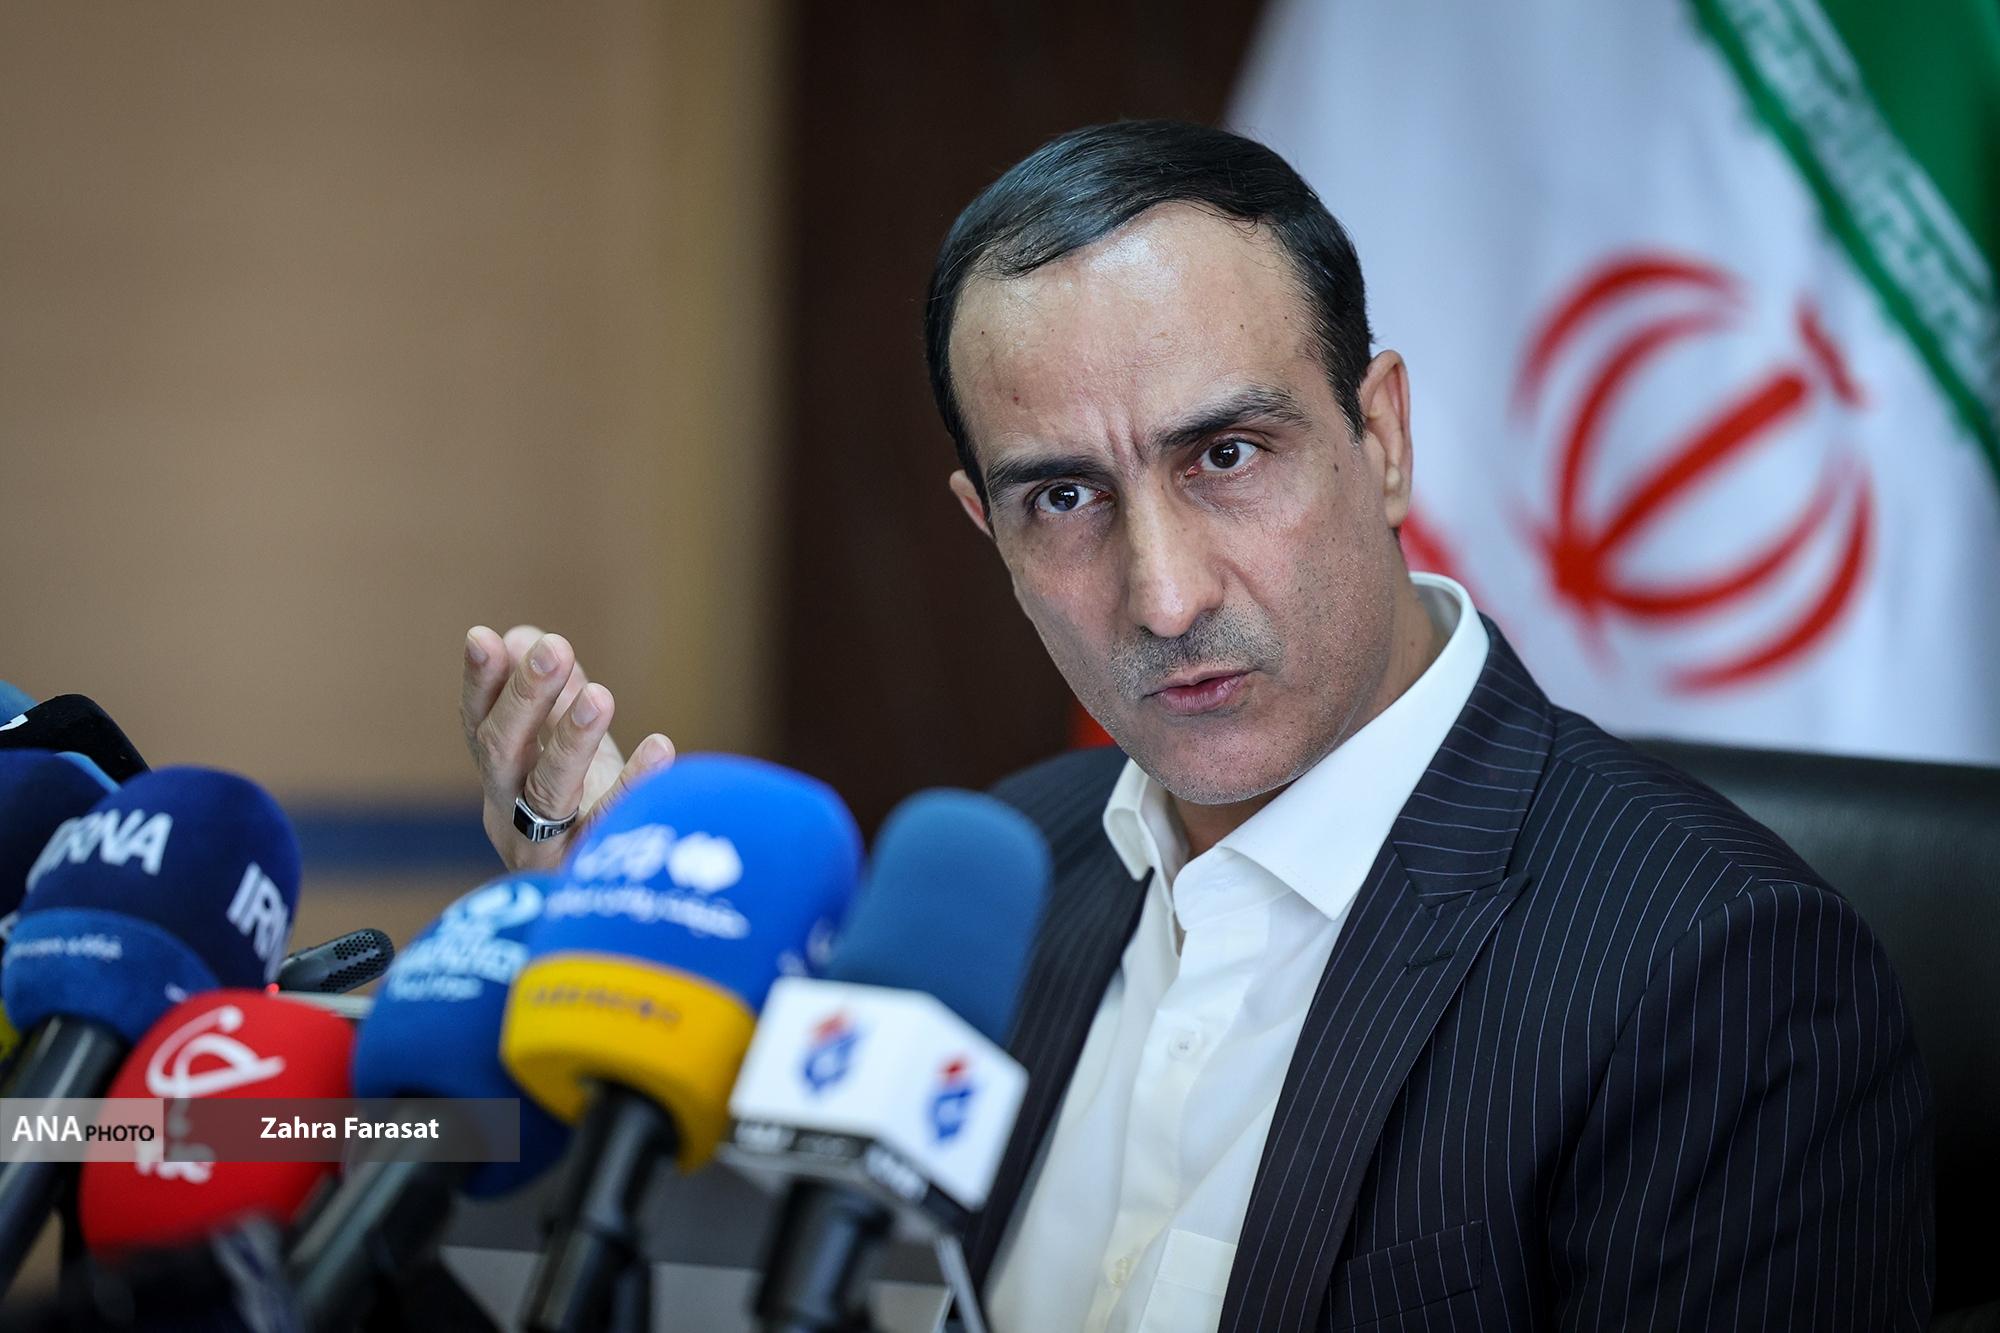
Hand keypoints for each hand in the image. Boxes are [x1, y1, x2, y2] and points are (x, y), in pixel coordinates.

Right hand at [460, 624, 674, 869]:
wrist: (602, 908)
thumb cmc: (583, 813)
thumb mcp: (561, 749)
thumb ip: (548, 696)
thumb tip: (521, 635)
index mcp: (499, 777)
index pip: (479, 724)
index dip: (479, 683)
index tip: (482, 638)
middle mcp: (508, 813)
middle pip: (504, 752)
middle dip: (526, 697)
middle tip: (555, 647)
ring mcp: (546, 848)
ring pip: (549, 793)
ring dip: (570, 740)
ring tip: (600, 695)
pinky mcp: (590, 875)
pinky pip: (613, 828)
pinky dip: (636, 786)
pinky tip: (662, 748)